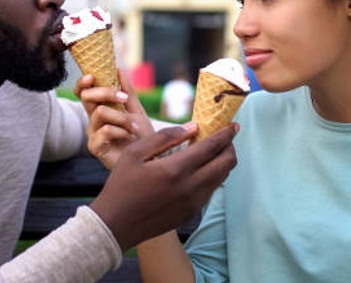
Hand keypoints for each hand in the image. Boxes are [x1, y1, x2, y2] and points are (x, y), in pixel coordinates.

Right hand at [75, 71, 153, 168]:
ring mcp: (93, 133)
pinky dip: (121, 130)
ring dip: (121, 117)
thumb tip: (118, 68)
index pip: (83, 91)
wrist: (151, 157)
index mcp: (100, 108)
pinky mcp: (95, 147)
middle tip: (123, 99)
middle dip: (105, 92)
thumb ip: (127, 91)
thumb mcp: (136, 109)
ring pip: (100, 112)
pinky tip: (129, 137)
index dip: (82, 82)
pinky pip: (105, 130)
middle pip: (86, 96)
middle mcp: (93, 119)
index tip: (92, 76)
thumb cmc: (141, 135)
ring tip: (133, 126)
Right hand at [89, 123, 237, 250]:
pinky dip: (211, 176)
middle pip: (226, 163)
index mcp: (176, 169)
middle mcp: (190, 187)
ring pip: (221, 178)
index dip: (226, 134)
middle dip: (229, 147)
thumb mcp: (135, 153)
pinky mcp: (191, 213)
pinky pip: (210, 190)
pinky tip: (198, 170)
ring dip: (222, 162)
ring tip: (211, 151)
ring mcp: (193, 203)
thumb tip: (192, 127)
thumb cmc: (121, 185)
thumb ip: (165, 137)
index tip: (233, 125)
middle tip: (224, 138)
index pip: (212, 147)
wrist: (116, 225)